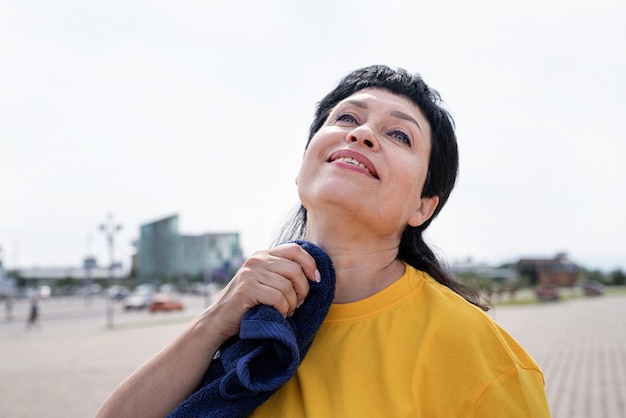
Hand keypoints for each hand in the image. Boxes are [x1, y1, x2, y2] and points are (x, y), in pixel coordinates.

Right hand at [205, 242, 320, 341]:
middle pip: (295, 270)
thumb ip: (282, 272)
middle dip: (303, 290)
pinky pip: (278, 298)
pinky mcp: (247, 289)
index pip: (296, 250)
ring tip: (286, 312)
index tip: (316, 280)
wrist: (219, 320)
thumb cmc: (248, 303)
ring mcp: (250, 273)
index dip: (311, 264)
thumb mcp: (265, 280)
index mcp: (263, 254)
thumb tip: (314, 274)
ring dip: (291, 304)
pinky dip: (283, 310)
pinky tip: (278, 315)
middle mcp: (257, 260)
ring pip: (288, 286)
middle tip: (298, 304)